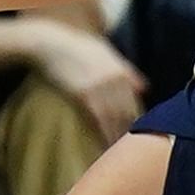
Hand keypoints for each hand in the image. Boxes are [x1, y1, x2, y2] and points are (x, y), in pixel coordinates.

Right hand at [24, 18, 146, 143]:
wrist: (51, 44)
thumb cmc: (77, 47)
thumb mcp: (106, 52)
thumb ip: (125, 69)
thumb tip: (143, 88)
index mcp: (122, 71)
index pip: (133, 102)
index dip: (136, 120)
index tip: (137, 135)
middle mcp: (115, 80)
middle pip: (126, 112)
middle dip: (128, 131)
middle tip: (129, 149)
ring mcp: (100, 87)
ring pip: (114, 117)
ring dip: (116, 135)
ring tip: (117, 151)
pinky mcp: (83, 93)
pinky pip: (98, 117)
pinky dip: (103, 131)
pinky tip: (104, 142)